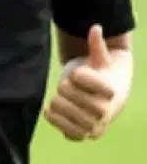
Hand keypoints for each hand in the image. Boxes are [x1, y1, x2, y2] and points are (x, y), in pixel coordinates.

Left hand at [46, 25, 127, 141]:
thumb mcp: (100, 60)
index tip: (79, 74)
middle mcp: (106, 112)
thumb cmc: (99, 76)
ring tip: (59, 98)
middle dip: (65, 87)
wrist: (102, 102)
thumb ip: (97, 46)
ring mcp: (94, 126)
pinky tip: (52, 109)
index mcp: (111, 91)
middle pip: (69, 92)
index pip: (81, 77)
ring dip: (58, 102)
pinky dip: (54, 118)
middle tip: (66, 86)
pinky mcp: (81, 136)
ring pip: (64, 110)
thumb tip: (95, 27)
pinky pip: (63, 129)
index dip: (78, 74)